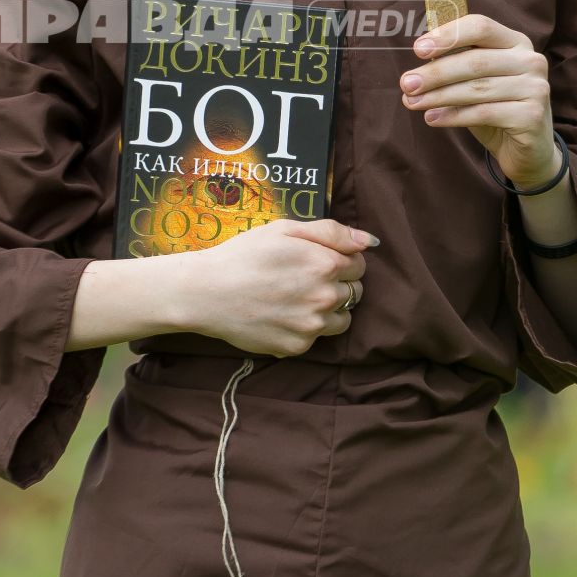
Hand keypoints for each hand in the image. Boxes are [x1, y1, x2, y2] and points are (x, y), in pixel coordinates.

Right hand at [174, 218, 375, 357]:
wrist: (206, 292)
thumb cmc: (244, 254)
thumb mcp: (285, 229)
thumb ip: (332, 232)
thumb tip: (369, 241)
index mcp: (326, 264)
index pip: (359, 265)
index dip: (342, 260)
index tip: (319, 260)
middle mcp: (325, 297)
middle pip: (354, 293)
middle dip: (337, 284)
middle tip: (305, 278)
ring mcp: (312, 326)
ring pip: (342, 319)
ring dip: (329, 309)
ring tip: (297, 298)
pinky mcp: (297, 347)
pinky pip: (316, 338)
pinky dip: (306, 327)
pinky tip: (282, 314)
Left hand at [400, 14, 561, 188]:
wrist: (528, 150)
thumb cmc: (495, 108)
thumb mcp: (475, 82)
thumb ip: (453, 68)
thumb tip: (415, 71)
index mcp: (515, 42)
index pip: (480, 27)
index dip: (448, 35)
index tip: (418, 50)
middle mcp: (531, 60)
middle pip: (475, 60)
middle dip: (436, 73)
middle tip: (406, 84)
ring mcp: (536, 88)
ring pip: (477, 88)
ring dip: (438, 96)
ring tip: (412, 102)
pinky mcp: (532, 116)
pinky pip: (484, 113)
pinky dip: (453, 116)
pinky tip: (431, 119)